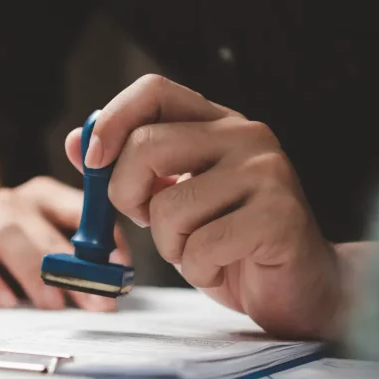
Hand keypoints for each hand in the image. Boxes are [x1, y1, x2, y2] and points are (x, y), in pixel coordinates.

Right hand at [0, 176, 130, 310]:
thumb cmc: (18, 250)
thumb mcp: (52, 243)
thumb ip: (83, 255)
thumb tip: (116, 281)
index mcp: (45, 196)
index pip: (82, 211)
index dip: (105, 241)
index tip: (120, 271)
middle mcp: (12, 204)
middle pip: (47, 233)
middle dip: (76, 270)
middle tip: (96, 302)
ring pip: (9, 240)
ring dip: (36, 274)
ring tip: (53, 305)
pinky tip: (7, 302)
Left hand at [65, 74, 342, 338]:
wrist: (301, 288)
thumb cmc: (231, 244)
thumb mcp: (171, 201)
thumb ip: (130, 169)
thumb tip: (77, 142)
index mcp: (217, 123)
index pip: (154, 91)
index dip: (111, 120)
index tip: (92, 161)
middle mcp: (246, 136)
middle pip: (148, 145)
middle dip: (128, 196)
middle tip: (149, 221)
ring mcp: (267, 173)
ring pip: (169, 205)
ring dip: (171, 244)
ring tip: (202, 249)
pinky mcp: (278, 216)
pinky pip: (201, 246)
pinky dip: (199, 269)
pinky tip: (223, 266)